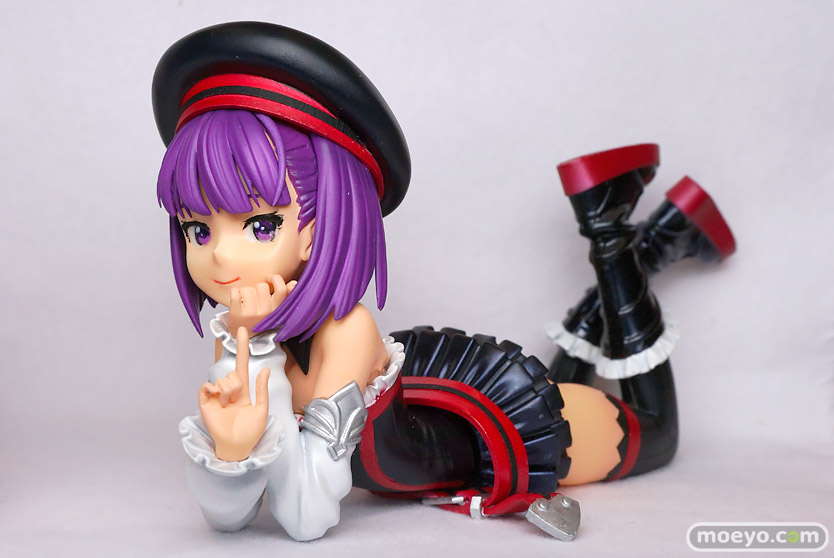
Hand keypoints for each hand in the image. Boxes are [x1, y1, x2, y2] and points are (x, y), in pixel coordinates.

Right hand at [199, 327, 270, 460]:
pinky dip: (213, 390)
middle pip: (233, 373)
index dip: (242, 347)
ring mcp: (216, 396)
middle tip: (237, 400)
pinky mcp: (205, 402)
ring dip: (228, 391)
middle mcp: (229, 391)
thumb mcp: (262, 409)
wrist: (237, 446)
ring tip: (229, 405)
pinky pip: (206, 387)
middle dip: (237, 385)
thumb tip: (264, 369)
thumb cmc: (251, 431)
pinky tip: (218, 400)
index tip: (242, 330)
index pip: (242, 364)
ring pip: (223, 380)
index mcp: (243, 391)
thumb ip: (262, 389)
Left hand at [226, 275, 296, 334]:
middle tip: (254, 297)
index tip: (269, 278)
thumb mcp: (276, 309)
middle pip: (262, 286)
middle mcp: (266, 313)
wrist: (242, 333)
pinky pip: (235, 292)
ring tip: (245, 301)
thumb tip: (294, 283)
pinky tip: (237, 300)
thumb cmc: (260, 317)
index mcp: (277, 310)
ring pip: (248, 288)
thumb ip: (286, 296)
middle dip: (256, 288)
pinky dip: (234, 293)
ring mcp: (251, 313)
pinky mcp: (236, 313)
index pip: (281, 289)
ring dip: (245, 291)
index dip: (275, 279)